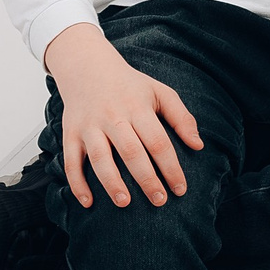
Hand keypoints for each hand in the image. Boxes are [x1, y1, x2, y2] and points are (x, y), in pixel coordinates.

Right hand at [44, 23, 203, 210]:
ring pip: (99, 158)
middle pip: (131, 152)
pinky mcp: (71, 133)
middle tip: (159, 201)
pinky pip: (71, 161)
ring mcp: (89, 126)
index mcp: (137, 107)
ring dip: (111, 182)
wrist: (88, 66)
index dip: (170, 167)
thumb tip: (198, 146)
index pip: (158, 141)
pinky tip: (87, 201)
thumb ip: (181, 117)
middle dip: (146, 179)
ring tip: (124, 203)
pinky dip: (76, 182)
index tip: (180, 188)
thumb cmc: (129, 85)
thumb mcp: (160, 92)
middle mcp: (112, 117)